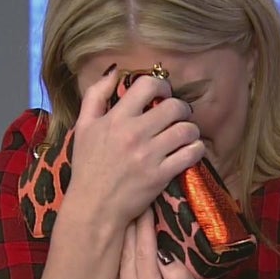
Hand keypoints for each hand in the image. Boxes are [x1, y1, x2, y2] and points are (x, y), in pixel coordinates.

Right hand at [67, 70, 202, 227]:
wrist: (93, 207)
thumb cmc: (87, 167)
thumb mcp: (83, 127)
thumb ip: (96, 95)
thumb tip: (114, 71)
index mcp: (115, 118)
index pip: (147, 85)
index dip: (162, 84)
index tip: (164, 93)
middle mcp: (134, 133)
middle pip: (173, 106)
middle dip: (182, 108)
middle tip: (179, 115)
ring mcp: (149, 155)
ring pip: (186, 129)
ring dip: (191, 129)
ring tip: (186, 134)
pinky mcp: (161, 175)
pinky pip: (191, 154)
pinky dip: (196, 149)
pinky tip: (191, 150)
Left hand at [110, 209, 219, 278]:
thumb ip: (178, 275)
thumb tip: (161, 251)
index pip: (144, 252)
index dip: (144, 227)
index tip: (145, 206)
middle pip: (126, 258)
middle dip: (130, 231)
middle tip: (131, 206)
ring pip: (118, 272)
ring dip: (122, 248)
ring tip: (124, 224)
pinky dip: (120, 270)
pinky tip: (123, 255)